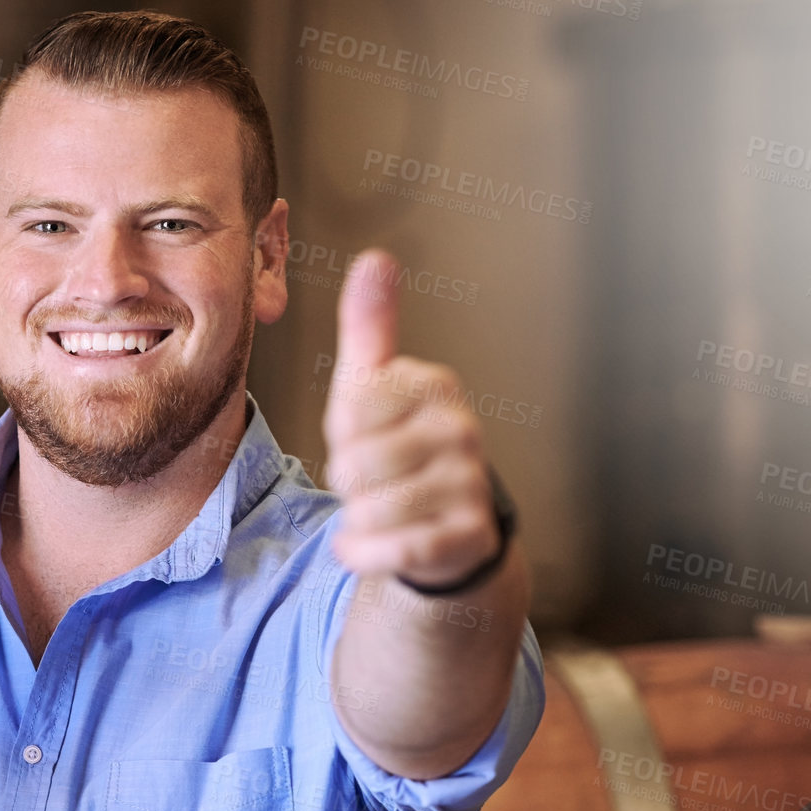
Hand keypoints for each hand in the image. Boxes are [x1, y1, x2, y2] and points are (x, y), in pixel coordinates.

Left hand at [322, 248, 500, 587]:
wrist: (444, 527)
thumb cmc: (397, 446)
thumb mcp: (374, 386)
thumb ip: (369, 326)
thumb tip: (375, 258)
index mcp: (435, 386)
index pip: (350, 410)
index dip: (341, 434)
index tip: (363, 435)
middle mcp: (461, 430)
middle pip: (356, 464)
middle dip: (347, 481)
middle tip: (371, 480)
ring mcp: (470, 484)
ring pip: (372, 509)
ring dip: (357, 519)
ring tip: (378, 508)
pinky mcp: (469, 537)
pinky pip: (395, 549)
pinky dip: (366, 552)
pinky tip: (368, 543)